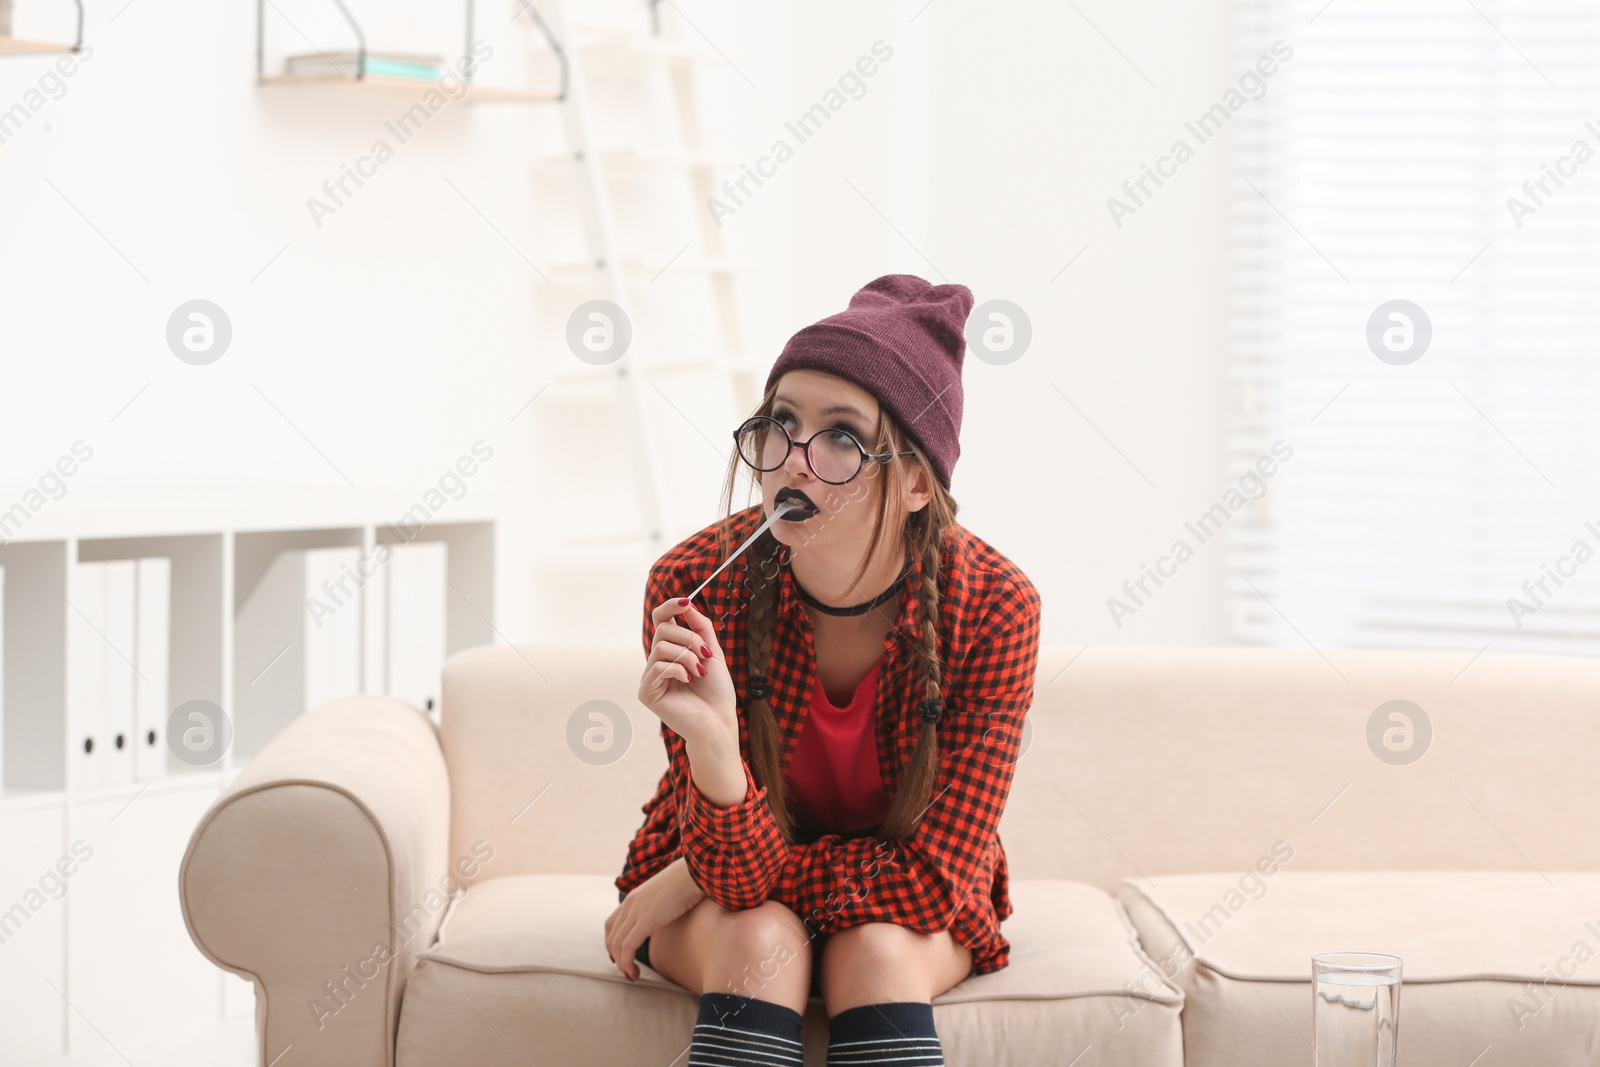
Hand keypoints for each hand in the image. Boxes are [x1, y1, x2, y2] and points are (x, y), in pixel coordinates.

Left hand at [605, 857, 705, 980]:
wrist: (697, 871)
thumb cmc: (690, 880)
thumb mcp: (670, 892)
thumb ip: (663, 904)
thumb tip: (671, 915)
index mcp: (635, 896)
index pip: (612, 923)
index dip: (612, 941)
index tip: (619, 956)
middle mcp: (630, 904)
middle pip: (612, 936)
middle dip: (616, 956)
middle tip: (627, 970)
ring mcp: (636, 911)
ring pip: (617, 944)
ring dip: (622, 964)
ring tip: (632, 976)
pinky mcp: (645, 921)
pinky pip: (627, 947)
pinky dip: (626, 963)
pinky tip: (634, 973)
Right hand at [639, 597, 736, 748]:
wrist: (719, 720)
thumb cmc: (717, 690)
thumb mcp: (712, 652)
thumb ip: (700, 627)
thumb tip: (686, 603)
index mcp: (672, 650)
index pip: (661, 620)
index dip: (670, 607)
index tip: (685, 601)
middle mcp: (658, 661)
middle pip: (662, 629)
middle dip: (688, 637)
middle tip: (705, 653)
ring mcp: (650, 676)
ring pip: (660, 646)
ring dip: (686, 655)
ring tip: (699, 672)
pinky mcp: (646, 692)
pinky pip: (658, 666)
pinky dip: (678, 669)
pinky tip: (689, 680)